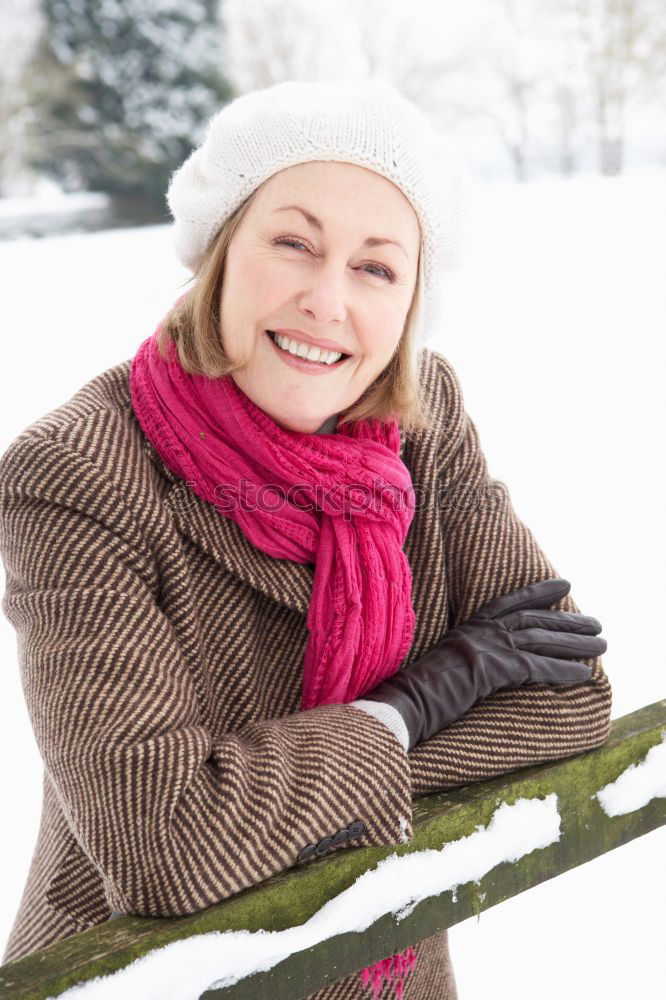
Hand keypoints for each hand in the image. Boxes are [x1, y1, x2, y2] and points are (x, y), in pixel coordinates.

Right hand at [360, 578, 605, 750]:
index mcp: (467, 628)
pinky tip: (584, 675)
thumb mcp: (442, 666)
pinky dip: (562, 670)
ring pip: (540, 639)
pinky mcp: (492, 667)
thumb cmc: (414, 693)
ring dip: (575, 642)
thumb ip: (464, 659)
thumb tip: (479, 668)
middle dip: (567, 620)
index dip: (538, 593)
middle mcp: (479, 631)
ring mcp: (485, 646)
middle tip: (597, 623)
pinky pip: (536, 666)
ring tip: (601, 645)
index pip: (509, 603)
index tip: (564, 584)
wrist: (401, 703)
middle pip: (533, 619)